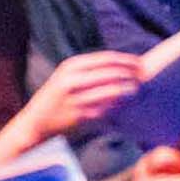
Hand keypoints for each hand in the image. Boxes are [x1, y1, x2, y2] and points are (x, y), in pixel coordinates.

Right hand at [21, 52, 142, 138]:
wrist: (36, 121)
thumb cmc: (57, 97)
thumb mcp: (68, 76)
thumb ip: (90, 70)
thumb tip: (120, 66)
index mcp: (71, 66)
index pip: (106, 58)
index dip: (126, 60)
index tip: (140, 63)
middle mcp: (72, 80)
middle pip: (110, 73)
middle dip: (129, 74)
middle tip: (143, 77)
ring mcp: (75, 98)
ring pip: (110, 91)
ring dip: (127, 90)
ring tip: (137, 90)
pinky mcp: (78, 116)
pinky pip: (105, 109)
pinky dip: (116, 106)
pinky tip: (124, 106)